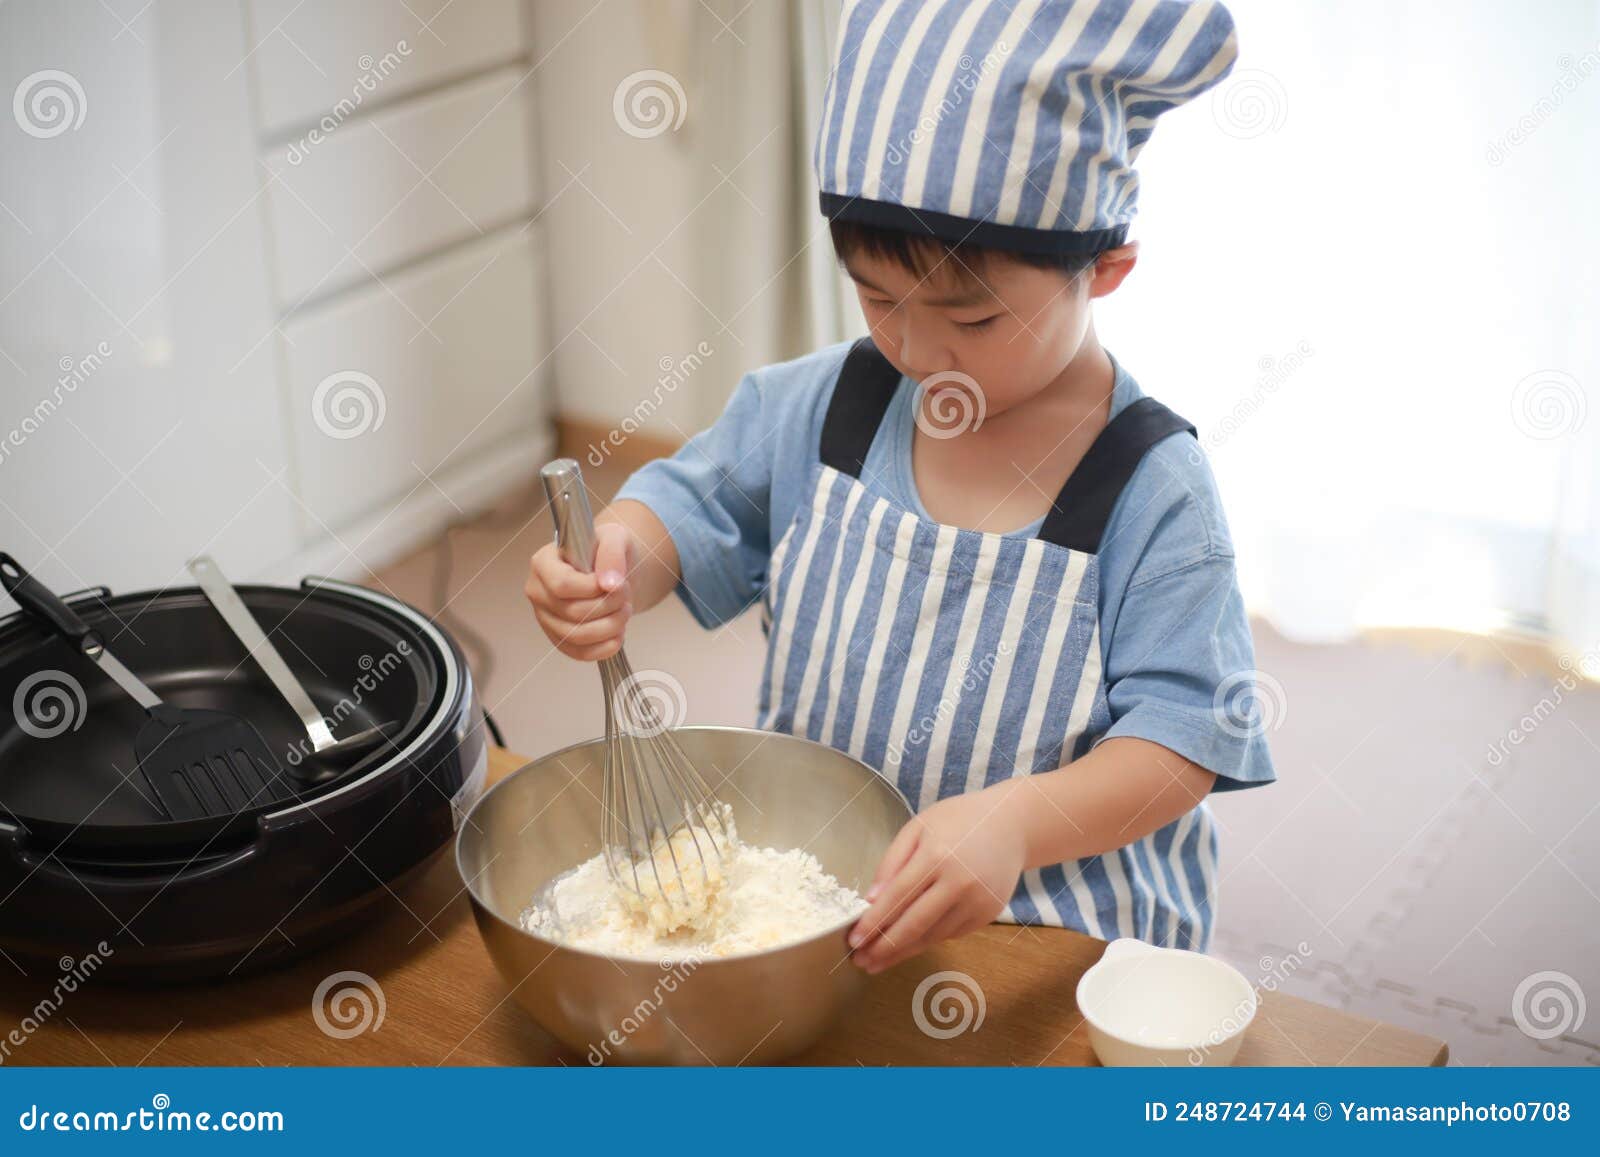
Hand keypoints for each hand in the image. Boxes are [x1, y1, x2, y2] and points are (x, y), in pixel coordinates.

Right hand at [524, 521, 634, 660]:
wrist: (610, 571)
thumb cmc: (606, 551)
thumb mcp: (614, 537)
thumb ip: (612, 553)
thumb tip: (609, 583)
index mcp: (543, 563)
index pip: (562, 585)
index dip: (593, 589)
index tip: (616, 583)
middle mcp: (538, 592)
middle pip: (572, 612)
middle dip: (609, 606)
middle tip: (625, 595)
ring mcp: (546, 618)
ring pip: (577, 636)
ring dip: (611, 626)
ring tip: (624, 610)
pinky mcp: (559, 639)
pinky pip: (579, 653)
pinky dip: (605, 647)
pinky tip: (618, 633)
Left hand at [848, 782, 1025, 973]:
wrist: (1011, 824)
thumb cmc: (959, 820)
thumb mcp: (919, 827)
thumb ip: (892, 862)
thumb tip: (871, 900)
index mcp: (937, 856)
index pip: (897, 897)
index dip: (873, 922)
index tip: (853, 940)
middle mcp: (959, 882)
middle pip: (914, 925)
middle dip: (884, 947)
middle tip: (861, 961)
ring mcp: (977, 902)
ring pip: (932, 936)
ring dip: (903, 951)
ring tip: (878, 961)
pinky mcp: (988, 914)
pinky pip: (950, 933)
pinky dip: (927, 941)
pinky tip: (908, 946)